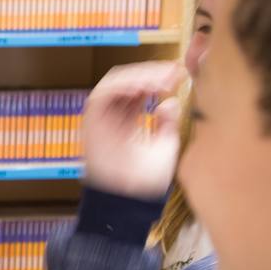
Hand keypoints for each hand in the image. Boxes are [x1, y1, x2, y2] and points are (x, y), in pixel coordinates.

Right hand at [82, 61, 185, 199]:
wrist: (131, 198)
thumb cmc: (146, 180)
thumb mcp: (165, 145)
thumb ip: (166, 123)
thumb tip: (170, 102)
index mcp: (126, 123)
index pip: (138, 92)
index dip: (157, 79)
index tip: (179, 74)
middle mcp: (112, 118)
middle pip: (127, 83)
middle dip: (150, 73)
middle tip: (173, 71)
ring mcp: (101, 118)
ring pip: (114, 83)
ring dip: (138, 76)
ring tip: (161, 79)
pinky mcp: (92, 121)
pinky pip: (103, 94)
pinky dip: (122, 85)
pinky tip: (144, 86)